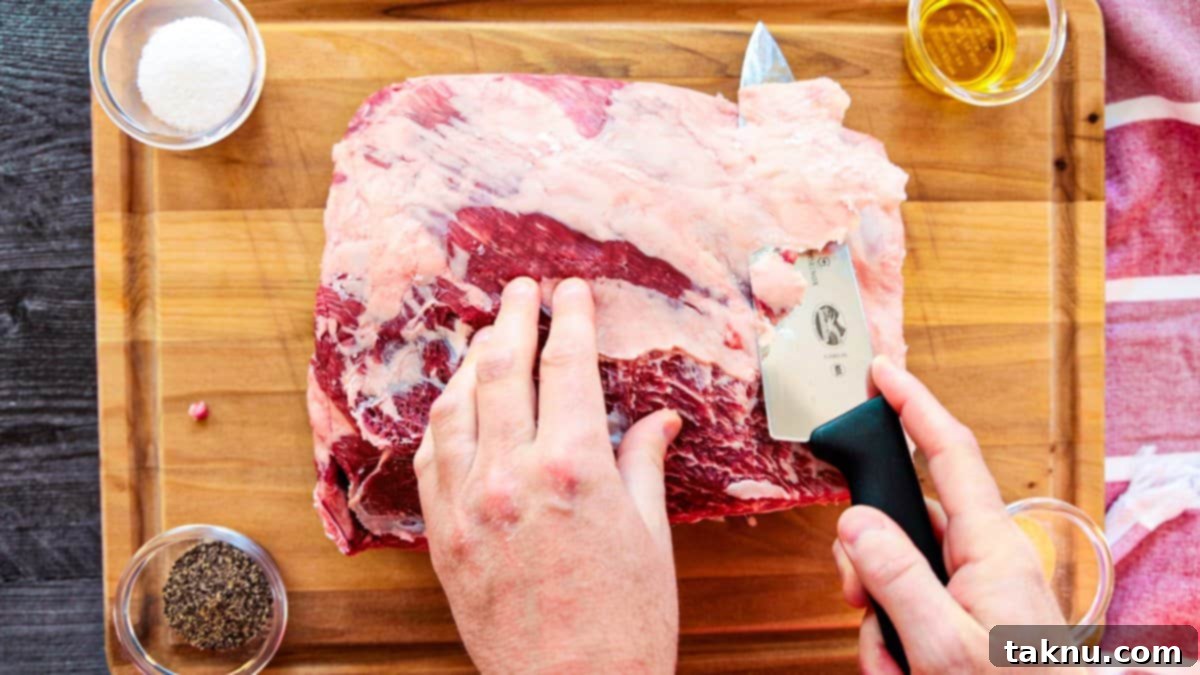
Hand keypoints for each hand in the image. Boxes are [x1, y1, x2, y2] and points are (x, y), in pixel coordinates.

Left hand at [414, 277, 681, 674]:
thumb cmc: (627, 622)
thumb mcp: (650, 536)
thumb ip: (642, 463)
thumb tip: (659, 420)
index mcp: (573, 467)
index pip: (565, 365)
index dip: (569, 318)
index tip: (570, 291)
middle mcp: (511, 474)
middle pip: (502, 370)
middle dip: (513, 319)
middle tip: (521, 290)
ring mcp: (468, 505)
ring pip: (455, 407)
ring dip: (469, 362)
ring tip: (485, 337)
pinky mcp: (442, 537)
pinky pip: (431, 460)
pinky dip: (441, 421)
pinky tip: (454, 406)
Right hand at [832, 357, 1065, 673]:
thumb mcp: (942, 643)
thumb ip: (896, 577)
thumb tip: (855, 521)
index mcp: (989, 547)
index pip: (948, 453)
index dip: (914, 404)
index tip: (883, 370)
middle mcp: (983, 558)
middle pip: (902, 523)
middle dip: (867, 562)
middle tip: (860, 602)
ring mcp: (974, 588)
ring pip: (895, 572)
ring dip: (880, 618)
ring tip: (898, 663)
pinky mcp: (967, 615)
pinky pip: (909, 607)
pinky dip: (894, 639)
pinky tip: (905, 670)